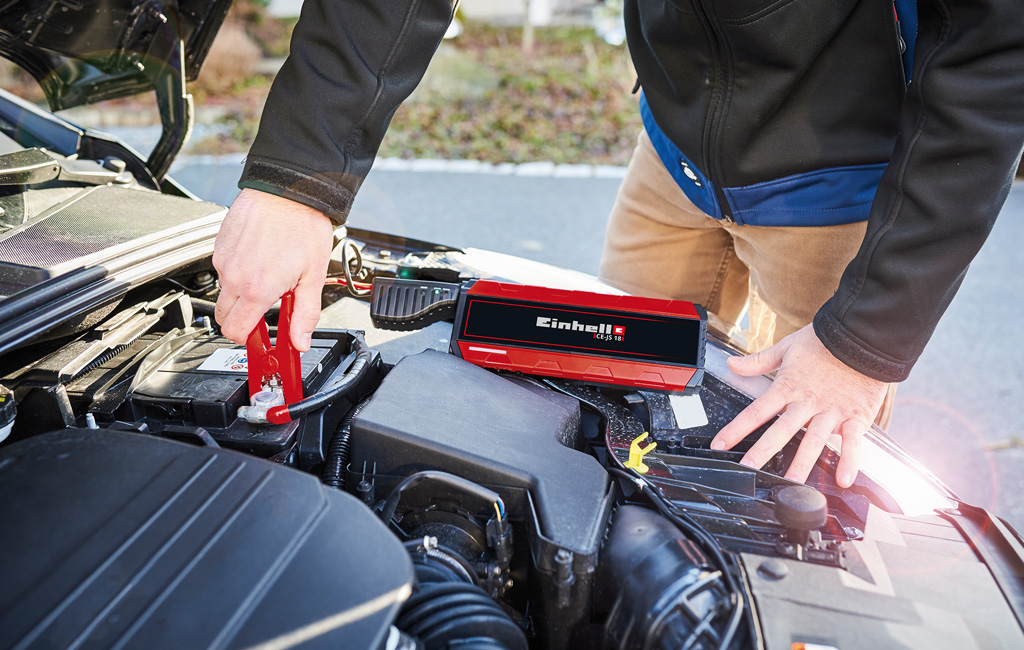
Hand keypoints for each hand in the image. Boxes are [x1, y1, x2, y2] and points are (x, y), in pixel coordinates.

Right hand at [213, 188, 334, 351]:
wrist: (287, 188)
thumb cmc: (303, 224)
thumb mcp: (314, 276)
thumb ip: (306, 313)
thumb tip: (300, 341)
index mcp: (257, 289)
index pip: (236, 332)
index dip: (249, 339)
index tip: (261, 337)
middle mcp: (234, 276)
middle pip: (224, 317)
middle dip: (243, 319)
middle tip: (267, 308)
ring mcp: (223, 260)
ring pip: (224, 291)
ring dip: (242, 292)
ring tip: (268, 274)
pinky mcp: (219, 245)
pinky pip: (223, 268)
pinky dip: (237, 270)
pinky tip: (259, 257)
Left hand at [710, 324, 887, 487]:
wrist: (863, 335)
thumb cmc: (825, 341)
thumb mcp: (787, 347)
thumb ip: (758, 361)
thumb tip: (733, 365)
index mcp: (788, 387)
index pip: (756, 411)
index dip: (736, 429)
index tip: (720, 444)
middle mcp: (807, 402)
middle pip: (781, 430)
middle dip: (762, 451)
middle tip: (749, 469)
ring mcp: (831, 411)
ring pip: (814, 440)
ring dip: (802, 463)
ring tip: (791, 483)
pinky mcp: (856, 416)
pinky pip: (853, 441)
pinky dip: (849, 460)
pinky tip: (843, 479)